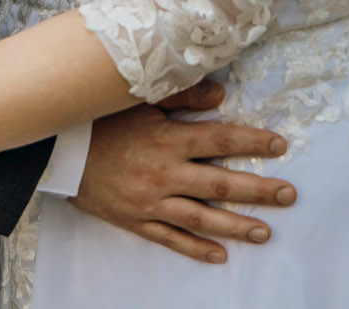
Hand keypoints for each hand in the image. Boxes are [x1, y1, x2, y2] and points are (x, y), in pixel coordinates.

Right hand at [69, 80, 296, 264]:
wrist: (58, 152)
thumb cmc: (100, 120)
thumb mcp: (140, 99)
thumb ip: (182, 96)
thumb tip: (221, 93)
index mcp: (168, 140)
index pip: (221, 141)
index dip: (253, 143)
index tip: (280, 145)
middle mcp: (165, 174)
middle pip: (221, 185)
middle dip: (259, 190)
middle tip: (289, 195)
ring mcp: (151, 202)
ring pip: (202, 219)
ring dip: (237, 226)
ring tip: (266, 231)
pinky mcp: (137, 221)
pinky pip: (171, 239)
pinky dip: (196, 249)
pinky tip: (220, 256)